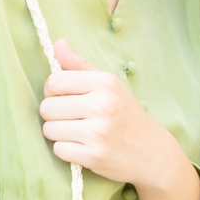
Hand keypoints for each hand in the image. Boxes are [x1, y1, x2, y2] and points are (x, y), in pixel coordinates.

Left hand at [41, 40, 199, 199]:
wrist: (152, 152)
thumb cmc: (126, 114)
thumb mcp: (110, 85)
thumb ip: (80, 65)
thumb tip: (57, 43)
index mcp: (105, 83)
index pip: (54, 82)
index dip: (53, 92)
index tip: (66, 98)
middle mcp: (102, 105)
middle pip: (47, 107)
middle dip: (54, 114)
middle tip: (73, 118)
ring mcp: (98, 132)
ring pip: (49, 129)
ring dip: (58, 133)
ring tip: (78, 133)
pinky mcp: (93, 156)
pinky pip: (58, 150)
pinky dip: (67, 150)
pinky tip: (83, 147)